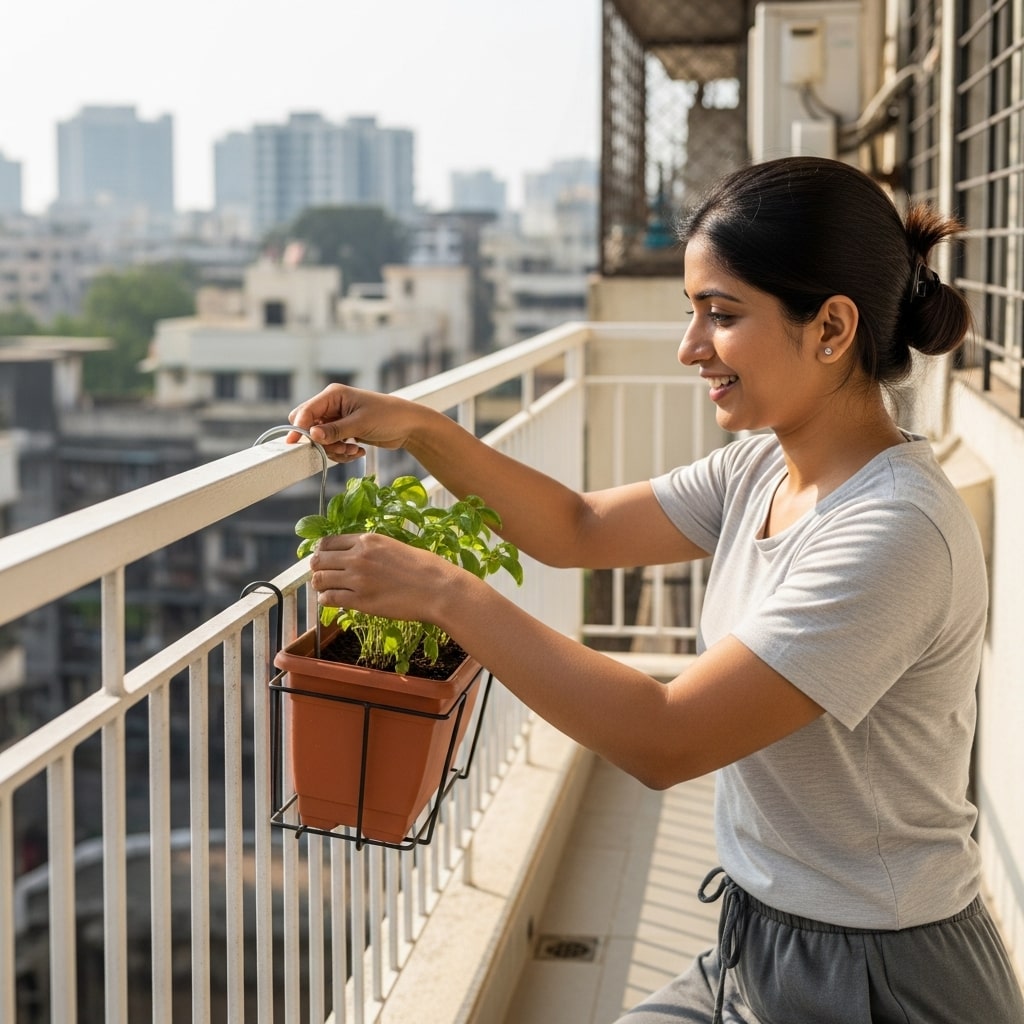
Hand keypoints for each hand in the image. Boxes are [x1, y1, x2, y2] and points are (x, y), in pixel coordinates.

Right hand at [287, 384, 423, 463]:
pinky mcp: (344, 432)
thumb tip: (312, 434)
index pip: (305, 411)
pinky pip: (332, 446)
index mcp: (333, 395)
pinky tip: (358, 450)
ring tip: (353, 449)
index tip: (297, 445)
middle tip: (339, 447)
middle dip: (321, 442)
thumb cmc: (388, 416)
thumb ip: (335, 430)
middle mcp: (332, 406)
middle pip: (309, 426)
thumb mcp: (360, 424)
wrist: (408, 426)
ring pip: (321, 440)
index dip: (299, 428)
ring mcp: (338, 420)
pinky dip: (342, 452)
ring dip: (335, 449)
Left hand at [309, 533, 466, 625]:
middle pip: (319, 560)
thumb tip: (355, 555)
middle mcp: (358, 556)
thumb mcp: (394, 546)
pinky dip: (326, 600)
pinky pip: (329, 598)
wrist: (436, 588)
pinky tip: (331, 601)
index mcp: (367, 540)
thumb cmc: (423, 568)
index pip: (328, 542)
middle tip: (321, 575)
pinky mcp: (360, 600)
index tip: (323, 559)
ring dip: (319, 585)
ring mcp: (357, 579)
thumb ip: (371, 549)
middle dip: (317, 568)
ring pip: (320, 579)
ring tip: (325, 589)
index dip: (321, 551)